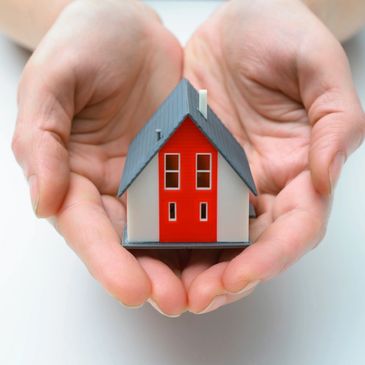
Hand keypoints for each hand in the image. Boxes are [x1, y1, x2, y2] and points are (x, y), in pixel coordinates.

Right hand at [12, 0, 186, 313]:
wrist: (125, 24)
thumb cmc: (82, 45)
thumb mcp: (52, 83)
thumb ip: (42, 139)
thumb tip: (43, 201)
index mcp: (72, 173)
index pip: (85, 226)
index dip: (106, 260)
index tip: (131, 289)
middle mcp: (111, 183)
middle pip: (127, 240)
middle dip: (150, 273)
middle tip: (176, 301)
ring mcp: (148, 175)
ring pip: (165, 227)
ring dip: (183, 259)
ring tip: (207, 286)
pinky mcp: (180, 161)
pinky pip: (196, 194)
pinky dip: (209, 220)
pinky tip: (228, 240)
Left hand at [183, 0, 364, 312]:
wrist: (239, 20)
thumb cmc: (283, 35)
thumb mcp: (318, 68)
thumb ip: (335, 122)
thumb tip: (325, 177)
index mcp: (300, 169)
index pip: (293, 228)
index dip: (270, 257)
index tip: (240, 276)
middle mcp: (262, 183)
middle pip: (250, 245)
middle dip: (225, 276)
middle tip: (194, 298)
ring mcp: (226, 178)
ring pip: (213, 235)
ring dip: (193, 265)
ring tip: (167, 288)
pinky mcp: (193, 165)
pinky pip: (179, 203)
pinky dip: (167, 230)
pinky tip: (148, 247)